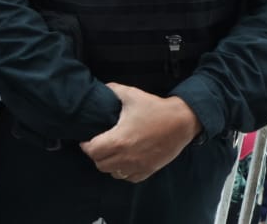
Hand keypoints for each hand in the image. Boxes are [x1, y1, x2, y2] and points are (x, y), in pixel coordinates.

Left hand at [78, 83, 200, 182]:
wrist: (181, 122)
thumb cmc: (155, 108)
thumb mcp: (131, 94)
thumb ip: (113, 90)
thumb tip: (102, 87)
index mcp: (119, 139)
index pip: (92, 151)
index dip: (86, 146)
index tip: (86, 140)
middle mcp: (127, 157)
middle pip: (100, 165)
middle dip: (95, 155)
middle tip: (97, 145)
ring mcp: (138, 166)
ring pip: (114, 174)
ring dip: (109, 164)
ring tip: (110, 153)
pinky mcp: (149, 170)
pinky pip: (129, 178)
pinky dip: (123, 172)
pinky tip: (124, 161)